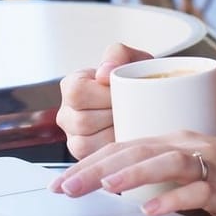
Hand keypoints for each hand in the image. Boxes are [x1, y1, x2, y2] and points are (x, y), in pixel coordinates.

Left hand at [48, 133, 215, 215]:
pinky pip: (198, 190)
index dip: (91, 162)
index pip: (125, 146)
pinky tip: (151, 209)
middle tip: (63, 187)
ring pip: (163, 162)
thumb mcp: (198, 174)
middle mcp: (190, 145)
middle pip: (135, 150)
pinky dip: (172, 199)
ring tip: (102, 188)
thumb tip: (127, 193)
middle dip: (95, 169)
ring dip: (130, 174)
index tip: (61, 180)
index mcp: (178, 141)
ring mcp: (211, 163)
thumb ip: (166, 178)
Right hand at [54, 43, 153, 159]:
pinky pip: (95, 160)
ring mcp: (74, 139)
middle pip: (83, 121)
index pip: (77, 92)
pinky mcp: (86, 159)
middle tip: (133, 111)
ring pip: (86, 144)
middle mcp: (66, 114)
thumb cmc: (135, 81)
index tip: (124, 93)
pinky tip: (129, 139)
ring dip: (114, 135)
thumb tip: (104, 74)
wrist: (149, 103)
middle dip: (114, 117)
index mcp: (71, 86)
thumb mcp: (130, 59)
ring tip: (131, 124)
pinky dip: (115, 151)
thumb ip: (117, 55)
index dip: (104, 95)